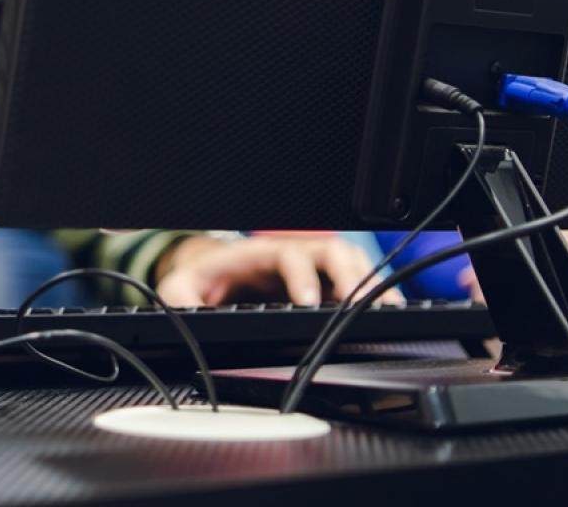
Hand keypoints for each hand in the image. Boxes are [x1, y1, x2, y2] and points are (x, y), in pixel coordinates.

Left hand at [155, 234, 405, 306]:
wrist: (210, 280)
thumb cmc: (201, 280)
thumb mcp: (180, 288)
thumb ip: (181, 299)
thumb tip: (184, 312)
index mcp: (259, 255)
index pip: (289, 255)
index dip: (302, 276)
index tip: (306, 303)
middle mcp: (290, 259)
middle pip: (331, 253)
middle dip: (349, 274)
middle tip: (363, 303)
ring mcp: (309, 273)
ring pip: (349, 264)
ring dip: (368, 282)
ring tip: (387, 308)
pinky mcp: (321, 291)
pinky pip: (352, 286)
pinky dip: (371, 296)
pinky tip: (386, 314)